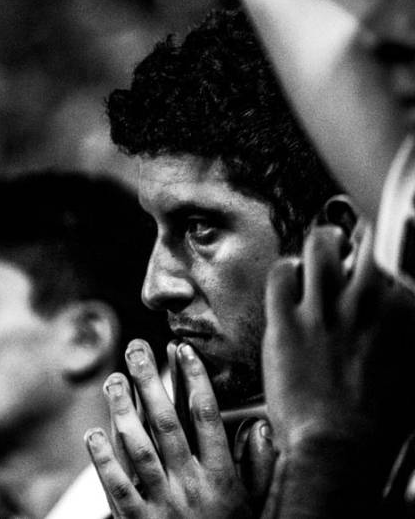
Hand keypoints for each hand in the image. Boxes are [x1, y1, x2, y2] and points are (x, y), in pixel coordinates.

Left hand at [86, 340, 252, 517]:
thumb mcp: (255, 505)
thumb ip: (259, 466)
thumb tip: (260, 425)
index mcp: (221, 478)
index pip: (207, 418)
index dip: (194, 380)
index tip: (183, 349)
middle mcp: (191, 486)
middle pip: (167, 423)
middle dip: (150, 381)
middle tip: (136, 348)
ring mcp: (162, 503)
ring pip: (139, 448)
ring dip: (123, 410)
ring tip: (113, 379)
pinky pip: (117, 486)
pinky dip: (103, 460)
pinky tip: (93, 433)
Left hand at [263, 225, 414, 497]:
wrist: (339, 446)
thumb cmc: (379, 420)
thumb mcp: (413, 368)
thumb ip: (407, 326)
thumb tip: (404, 312)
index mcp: (406, 312)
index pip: (404, 255)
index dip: (394, 253)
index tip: (388, 256)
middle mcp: (367, 303)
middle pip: (368, 237)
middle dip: (360, 235)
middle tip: (353, 244)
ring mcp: (324, 309)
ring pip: (320, 245)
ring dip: (321, 244)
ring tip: (321, 249)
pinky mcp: (286, 321)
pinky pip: (281, 274)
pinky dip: (286, 270)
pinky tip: (290, 278)